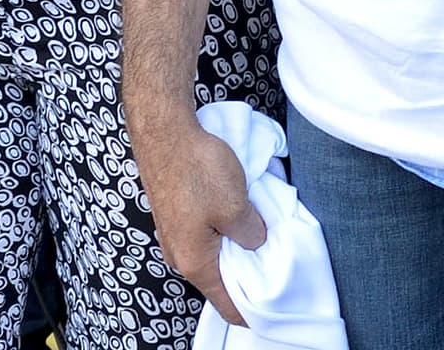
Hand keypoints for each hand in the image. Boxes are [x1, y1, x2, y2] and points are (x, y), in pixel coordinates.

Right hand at [129, 118, 265, 324]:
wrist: (166, 133)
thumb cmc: (198, 170)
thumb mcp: (236, 205)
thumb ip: (250, 233)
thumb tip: (257, 243)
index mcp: (195, 262)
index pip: (225, 303)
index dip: (250, 310)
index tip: (274, 306)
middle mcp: (181, 255)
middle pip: (219, 279)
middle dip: (247, 274)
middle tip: (277, 262)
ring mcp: (176, 235)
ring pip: (213, 253)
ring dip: (237, 247)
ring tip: (263, 234)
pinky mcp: (177, 214)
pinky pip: (206, 233)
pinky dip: (225, 230)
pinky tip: (242, 213)